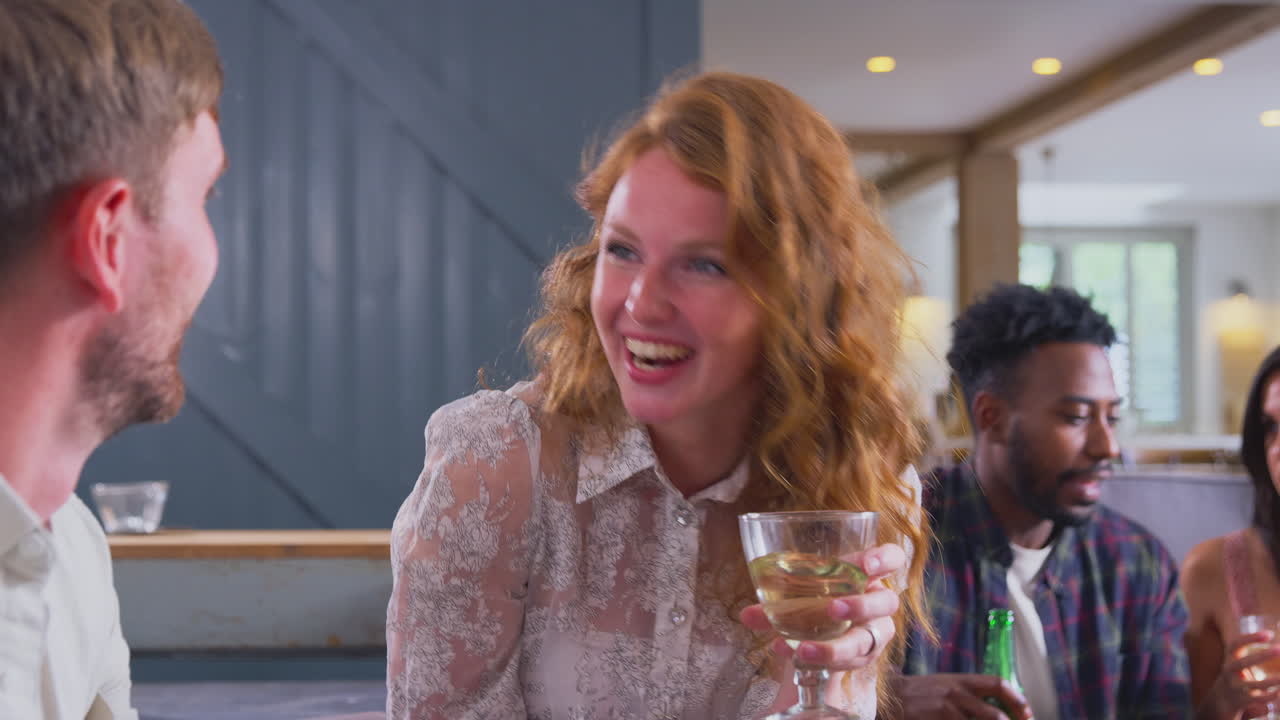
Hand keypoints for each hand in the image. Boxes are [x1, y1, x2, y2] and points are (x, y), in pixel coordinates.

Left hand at [740, 542, 903, 671]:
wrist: (821, 632)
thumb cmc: (815, 598)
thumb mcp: (799, 591)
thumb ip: (775, 599)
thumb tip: (746, 616)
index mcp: (869, 574)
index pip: (893, 558)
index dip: (885, 559)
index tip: (867, 564)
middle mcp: (878, 603)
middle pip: (886, 603)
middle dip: (860, 606)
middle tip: (833, 609)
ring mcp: (874, 633)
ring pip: (867, 642)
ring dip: (836, 647)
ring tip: (804, 649)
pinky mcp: (863, 657)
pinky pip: (847, 663)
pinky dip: (818, 660)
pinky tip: (792, 655)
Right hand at [889, 673, 1031, 719]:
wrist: (888, 696)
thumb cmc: (921, 695)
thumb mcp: (946, 686)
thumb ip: (969, 695)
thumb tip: (999, 711)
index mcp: (962, 680)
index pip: (998, 684)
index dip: (1018, 701)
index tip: (1028, 716)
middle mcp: (956, 692)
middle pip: (996, 716)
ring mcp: (944, 708)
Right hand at [1202, 631, 1279, 719]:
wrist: (1217, 705)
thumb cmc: (1235, 681)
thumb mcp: (1237, 667)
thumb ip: (1249, 657)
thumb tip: (1268, 637)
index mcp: (1229, 661)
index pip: (1235, 645)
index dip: (1250, 638)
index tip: (1269, 634)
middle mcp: (1228, 673)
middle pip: (1243, 663)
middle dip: (1261, 656)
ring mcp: (1233, 689)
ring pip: (1253, 685)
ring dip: (1271, 681)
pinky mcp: (1239, 703)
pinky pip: (1256, 700)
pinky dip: (1269, 696)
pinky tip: (1279, 693)